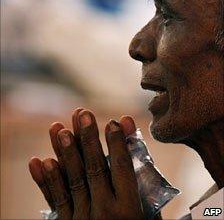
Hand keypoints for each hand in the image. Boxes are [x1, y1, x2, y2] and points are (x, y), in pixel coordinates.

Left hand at [29, 108, 144, 219]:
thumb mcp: (148, 215)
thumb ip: (142, 184)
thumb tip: (135, 149)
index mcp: (130, 210)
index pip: (123, 168)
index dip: (118, 144)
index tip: (112, 122)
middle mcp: (106, 214)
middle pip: (95, 169)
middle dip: (88, 139)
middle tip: (82, 114)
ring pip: (73, 180)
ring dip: (66, 153)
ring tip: (59, 129)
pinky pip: (56, 201)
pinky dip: (48, 180)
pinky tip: (42, 161)